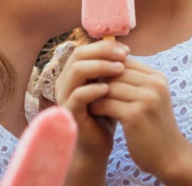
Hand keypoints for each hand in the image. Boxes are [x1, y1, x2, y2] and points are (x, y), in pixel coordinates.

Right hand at [55, 40, 128, 165]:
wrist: (98, 145)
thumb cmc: (105, 114)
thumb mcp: (109, 88)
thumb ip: (111, 70)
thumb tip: (124, 48)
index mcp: (73, 74)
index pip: (85, 49)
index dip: (104, 46)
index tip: (126, 50)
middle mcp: (65, 81)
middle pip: (78, 54)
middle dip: (103, 52)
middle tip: (124, 55)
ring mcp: (64, 96)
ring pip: (77, 70)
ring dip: (100, 66)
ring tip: (120, 69)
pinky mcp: (69, 112)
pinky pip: (78, 95)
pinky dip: (93, 89)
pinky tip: (109, 89)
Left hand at [88, 58, 190, 177]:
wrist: (171, 157)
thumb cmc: (155, 128)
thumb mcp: (151, 99)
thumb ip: (135, 82)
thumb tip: (108, 66)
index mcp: (158, 78)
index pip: (125, 62)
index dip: (108, 69)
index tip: (94, 78)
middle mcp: (155, 85)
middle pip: (117, 71)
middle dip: (100, 79)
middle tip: (85, 87)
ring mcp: (147, 99)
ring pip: (110, 86)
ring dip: (95, 93)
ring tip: (87, 99)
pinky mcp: (136, 115)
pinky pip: (107, 103)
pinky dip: (97, 106)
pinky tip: (93, 112)